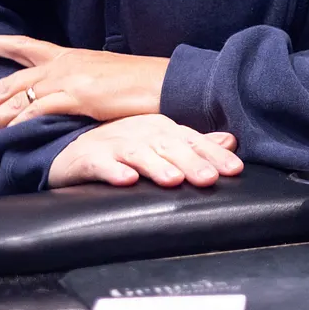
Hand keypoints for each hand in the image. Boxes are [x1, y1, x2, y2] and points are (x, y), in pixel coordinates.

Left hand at [0, 35, 170, 146]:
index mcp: (66, 56)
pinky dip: (16, 124)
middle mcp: (61, 63)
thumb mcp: (100, 80)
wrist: (166, 82)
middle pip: (6, 83)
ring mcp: (69, 78)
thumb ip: (75, 88)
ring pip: (14, 100)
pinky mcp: (79, 95)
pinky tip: (2, 137)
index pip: (19, 46)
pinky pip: (38, 110)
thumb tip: (59, 102)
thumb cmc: (138, 85)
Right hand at [48, 115, 243, 187]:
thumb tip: (231, 141)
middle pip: (170, 147)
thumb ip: (194, 144)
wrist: (73, 149)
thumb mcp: (160, 142)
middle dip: (191, 162)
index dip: (214, 154)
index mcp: (162, 129)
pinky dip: (114, 171)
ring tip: (173, 180)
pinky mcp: (89, 158)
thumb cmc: (123, 147)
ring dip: (156, 166)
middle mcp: (141, 133)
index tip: (235, 170)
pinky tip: (127, 180)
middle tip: (209, 179)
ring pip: (139, 154)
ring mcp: (114, 143)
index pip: (193, 141)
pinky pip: (101, 164)